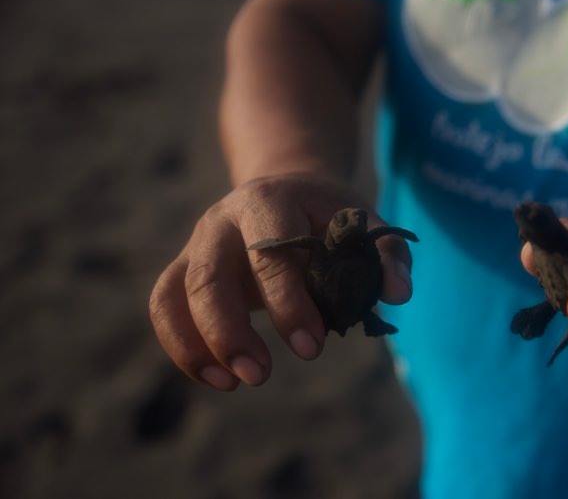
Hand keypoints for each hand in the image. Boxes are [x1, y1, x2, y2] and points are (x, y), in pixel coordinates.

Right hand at [149, 172, 413, 389]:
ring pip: (174, 293)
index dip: (288, 304)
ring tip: (234, 383)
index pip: (269, 254)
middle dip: (230, 332)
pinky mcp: (185, 267)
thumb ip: (385, 254)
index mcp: (269, 201)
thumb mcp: (361, 220)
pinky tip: (216, 377)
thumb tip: (398, 295)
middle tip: (261, 375)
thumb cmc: (326, 213)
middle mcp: (222, 220)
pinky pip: (164, 306)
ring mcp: (197, 243)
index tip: (312, 348)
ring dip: (198, 344)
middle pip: (208, 277)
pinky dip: (181, 346)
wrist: (283, 188)